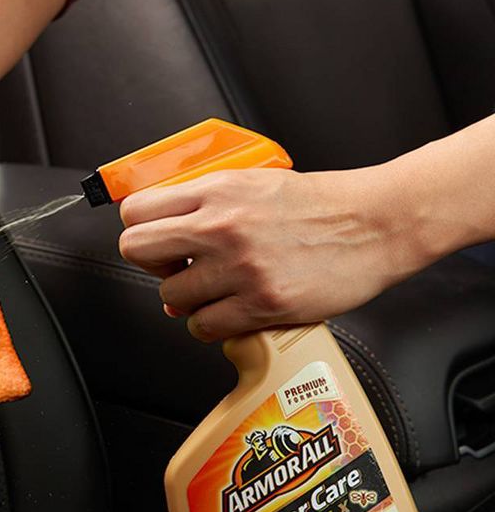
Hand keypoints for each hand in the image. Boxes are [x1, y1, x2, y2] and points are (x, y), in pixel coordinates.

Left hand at [118, 166, 425, 341]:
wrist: (375, 224)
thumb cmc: (318, 206)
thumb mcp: (255, 184)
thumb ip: (207, 207)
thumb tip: (167, 250)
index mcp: (218, 190)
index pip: (137, 211)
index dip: (142, 230)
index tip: (159, 243)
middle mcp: (222, 226)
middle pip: (137, 250)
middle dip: (152, 265)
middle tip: (176, 269)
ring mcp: (240, 267)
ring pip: (170, 298)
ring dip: (187, 301)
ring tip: (218, 291)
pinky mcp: (261, 303)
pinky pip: (204, 327)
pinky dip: (212, 325)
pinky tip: (232, 311)